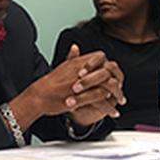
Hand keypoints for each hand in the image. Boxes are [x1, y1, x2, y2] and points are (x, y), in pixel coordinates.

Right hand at [9, 45, 124, 128]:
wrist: (39, 96)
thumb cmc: (50, 83)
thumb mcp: (62, 66)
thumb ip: (72, 57)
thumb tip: (76, 47)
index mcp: (79, 62)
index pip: (102, 59)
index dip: (109, 69)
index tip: (114, 77)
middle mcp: (82, 70)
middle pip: (107, 73)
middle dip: (117, 84)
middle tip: (120, 93)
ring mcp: (82, 83)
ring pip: (107, 87)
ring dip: (116, 96)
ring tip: (119, 103)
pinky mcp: (81, 96)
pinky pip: (100, 100)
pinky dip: (109, 107)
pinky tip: (112, 112)